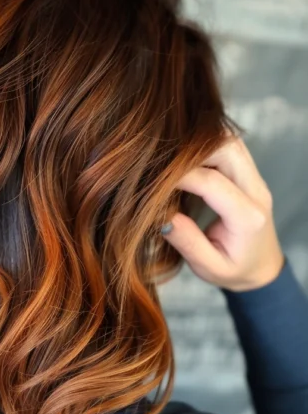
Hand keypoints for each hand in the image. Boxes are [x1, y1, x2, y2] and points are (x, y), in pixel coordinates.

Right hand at [161, 134, 284, 291]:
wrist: (262, 269)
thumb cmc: (235, 271)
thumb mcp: (209, 267)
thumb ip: (186, 241)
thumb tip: (159, 215)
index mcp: (247, 218)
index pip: (211, 182)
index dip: (178, 176)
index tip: (150, 180)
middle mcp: (257, 192)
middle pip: (227, 149)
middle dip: (190, 150)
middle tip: (161, 165)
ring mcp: (255, 180)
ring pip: (229, 142)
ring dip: (199, 144)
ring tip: (172, 160)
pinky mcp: (248, 174)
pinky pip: (229, 148)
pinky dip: (206, 147)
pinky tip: (186, 159)